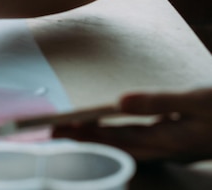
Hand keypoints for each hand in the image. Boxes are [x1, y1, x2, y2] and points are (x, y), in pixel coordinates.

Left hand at [53, 87, 211, 161]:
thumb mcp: (196, 99)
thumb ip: (158, 101)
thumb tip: (119, 101)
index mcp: (169, 140)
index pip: (117, 137)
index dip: (87, 133)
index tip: (60, 128)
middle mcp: (167, 149)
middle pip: (117, 146)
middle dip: (85, 139)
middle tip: (54, 132)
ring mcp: (172, 149)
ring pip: (127, 146)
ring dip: (99, 139)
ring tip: (73, 131)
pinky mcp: (177, 143)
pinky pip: (140, 143)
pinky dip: (119, 137)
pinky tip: (111, 131)